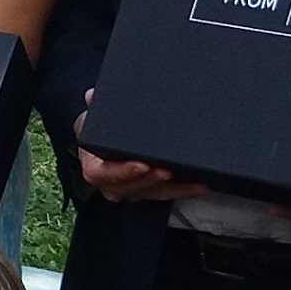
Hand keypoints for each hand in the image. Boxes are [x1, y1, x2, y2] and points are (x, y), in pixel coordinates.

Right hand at [72, 90, 203, 203]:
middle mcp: (110, 183)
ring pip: (151, 193)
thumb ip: (94, 107)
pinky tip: (199, 186)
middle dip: (151, 180)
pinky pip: (164, 194)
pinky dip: (182, 190)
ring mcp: (129, 189)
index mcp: (93, 167)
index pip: (103, 174)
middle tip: (168, 171)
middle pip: (130, 187)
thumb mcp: (91, 118)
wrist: (99, 141)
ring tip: (192, 182)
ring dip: (173, 189)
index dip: (123, 171)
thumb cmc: (96, 131)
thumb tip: (93, 95)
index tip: (142, 164)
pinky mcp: (146, 190)